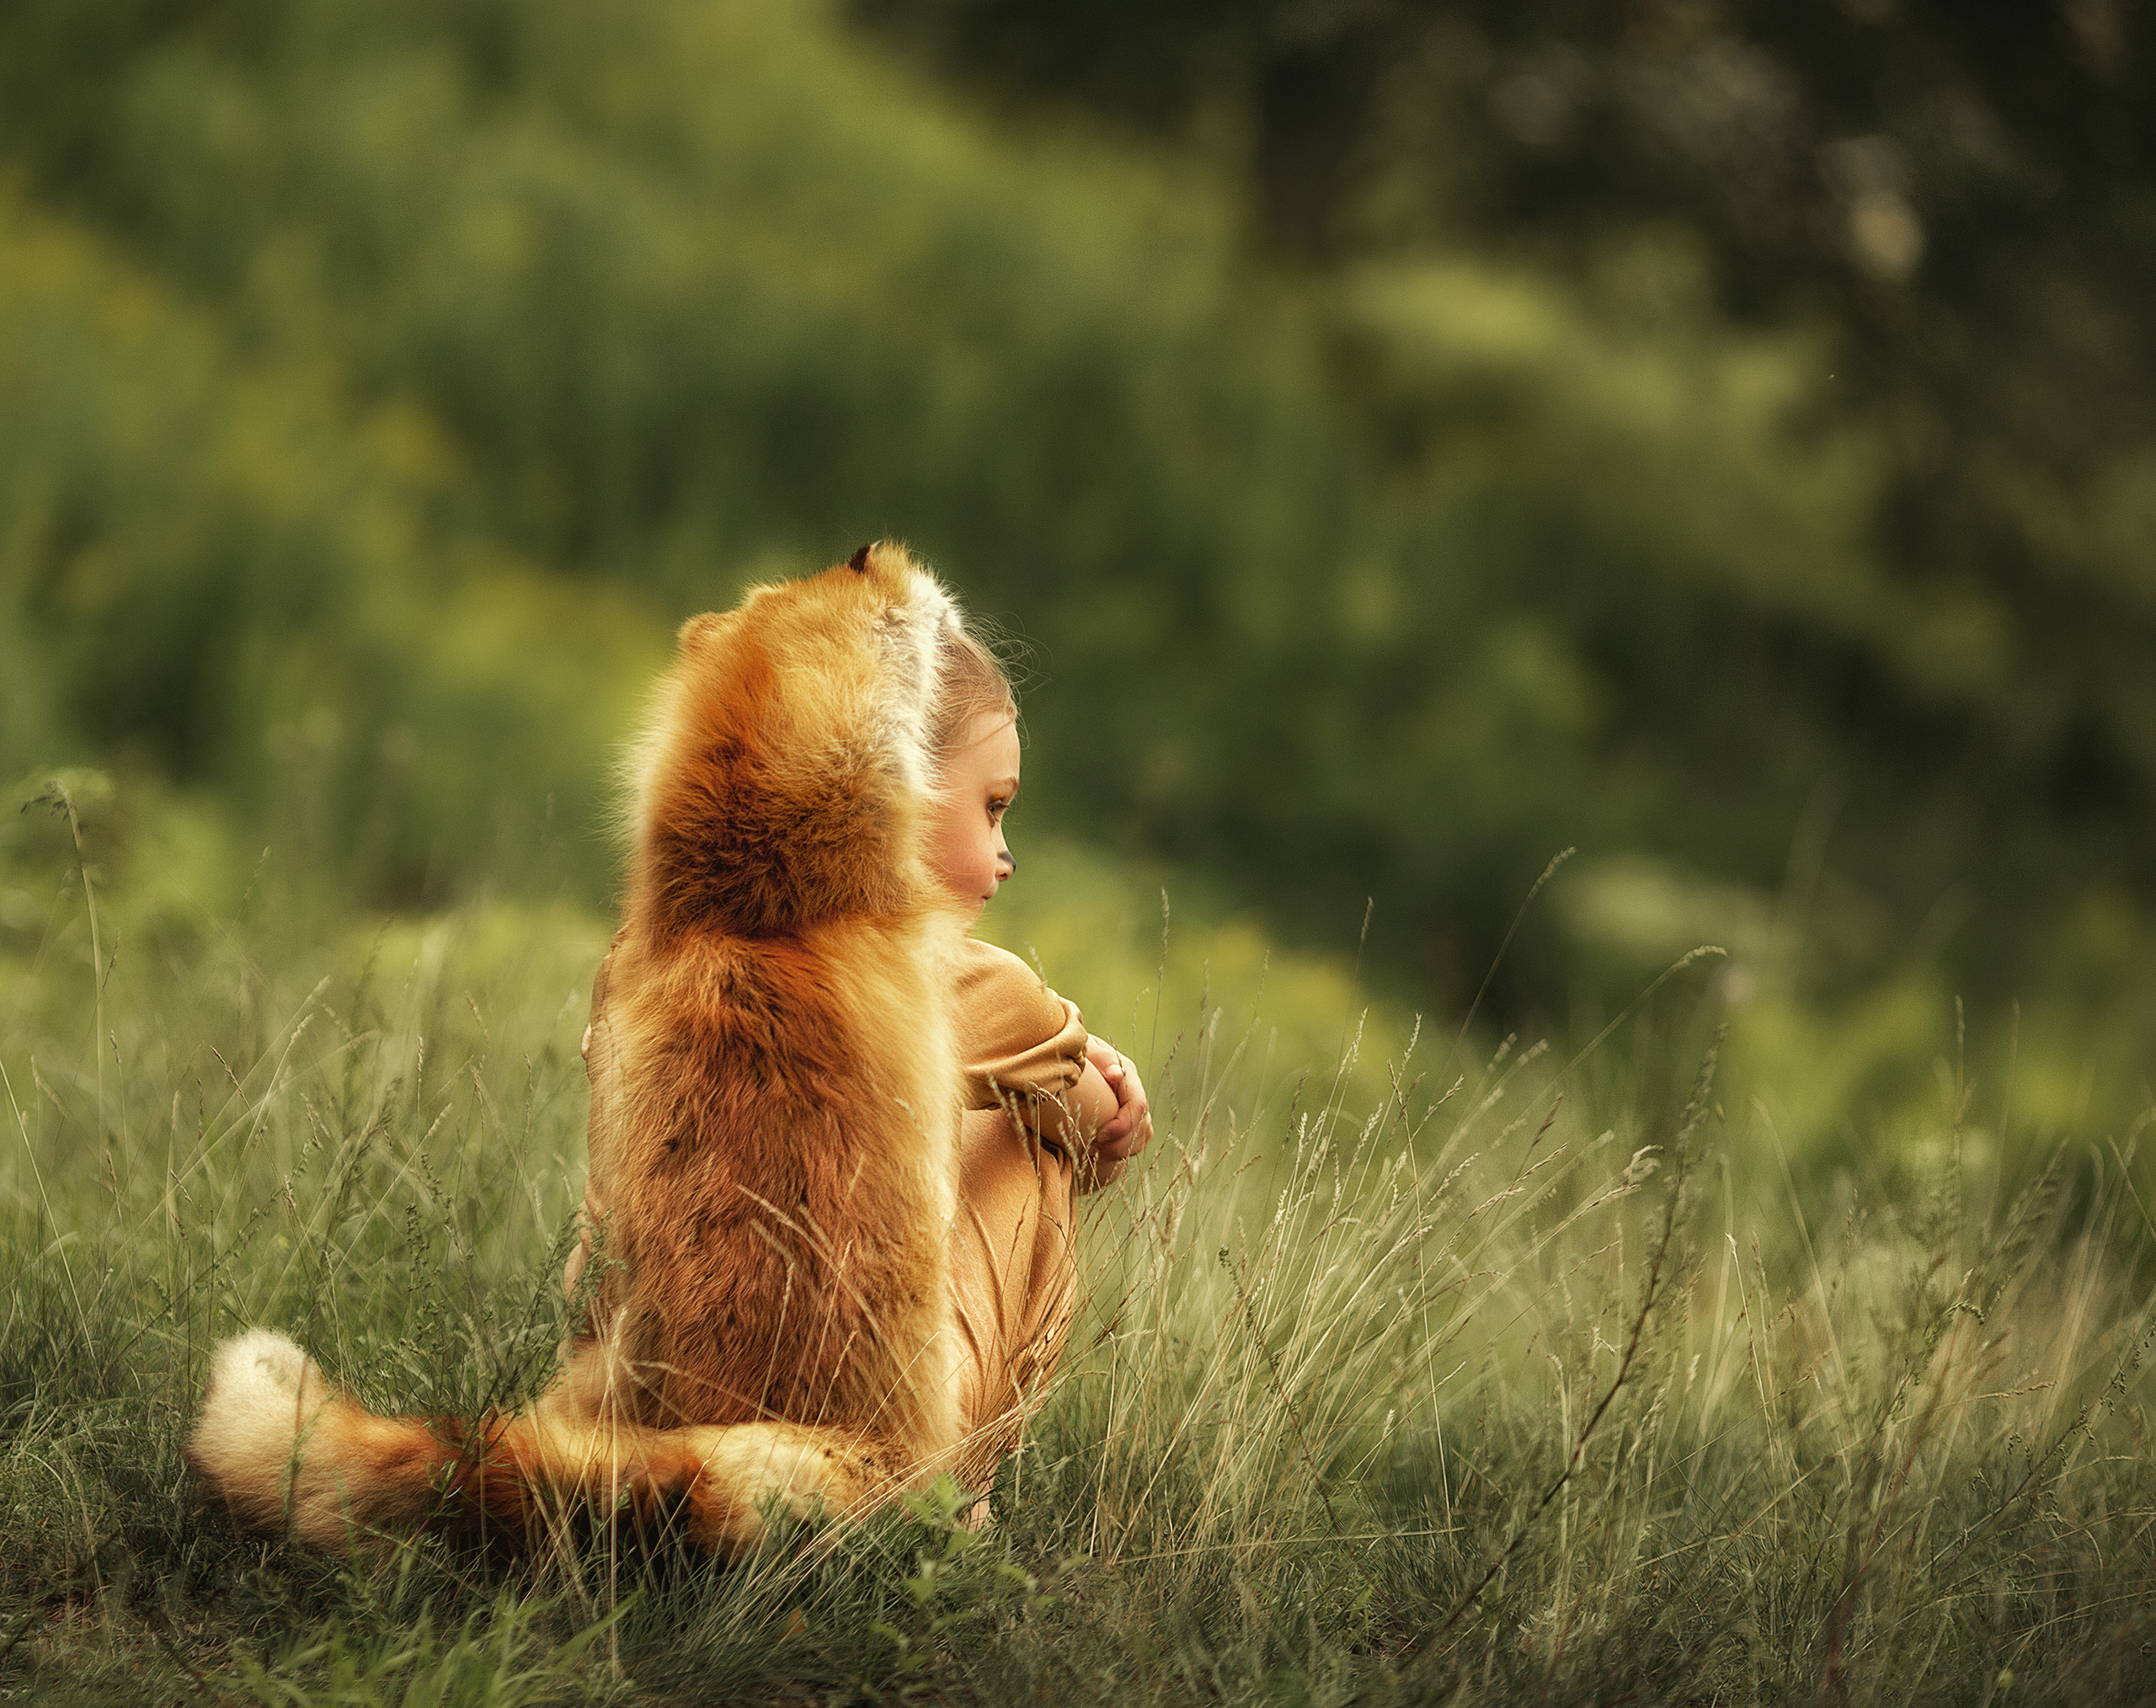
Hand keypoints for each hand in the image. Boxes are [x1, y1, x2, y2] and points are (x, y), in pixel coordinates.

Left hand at [1084, 1034, 1152, 1165]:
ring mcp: (1135, 1109)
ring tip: (1090, 1153)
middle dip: (1117, 1144)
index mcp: (1127, 1074)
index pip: (1137, 1105)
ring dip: (1117, 1151)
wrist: (1068, 1062)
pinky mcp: (1129, 1123)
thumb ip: (1100, 1058)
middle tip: (1090, 1150)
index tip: (1098, 1136)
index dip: (1122, 1125)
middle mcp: (1135, 1093)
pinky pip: (1133, 1145)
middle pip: (1141, 1127)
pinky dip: (1117, 1152)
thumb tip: (1116, 1074)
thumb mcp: (1085, 1051)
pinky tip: (1097, 1153)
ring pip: (1139, 1139)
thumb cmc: (1074, 1055)